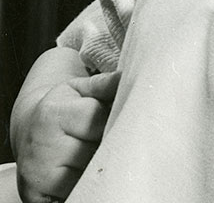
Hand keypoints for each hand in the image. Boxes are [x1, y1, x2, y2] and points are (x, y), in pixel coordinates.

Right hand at [14, 70, 118, 202]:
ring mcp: (38, 176)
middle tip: (121, 138)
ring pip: (89, 176)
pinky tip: (92, 173)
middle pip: (96, 150)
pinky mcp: (36, 198)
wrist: (30, 134)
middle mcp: (42, 148)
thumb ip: (104, 84)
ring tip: (105, 154)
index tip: (125, 116)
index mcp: (52, 115)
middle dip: (114, 144)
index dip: (117, 118)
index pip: (98, 120)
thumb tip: (129, 76)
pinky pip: (75, 193)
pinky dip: (89, 185)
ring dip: (103, 166)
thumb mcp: (79, 89)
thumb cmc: (62, 109)